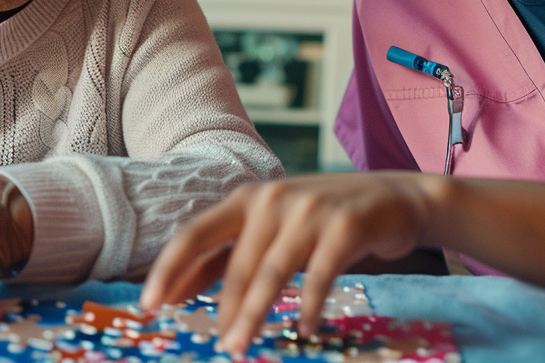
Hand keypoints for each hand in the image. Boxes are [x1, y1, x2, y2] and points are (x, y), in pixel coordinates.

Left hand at [141, 173, 439, 353]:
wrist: (395, 197)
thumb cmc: (322, 219)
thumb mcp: (272, 227)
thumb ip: (229, 255)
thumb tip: (177, 290)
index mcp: (247, 198)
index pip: (195, 235)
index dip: (169, 270)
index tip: (149, 306)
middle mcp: (273, 199)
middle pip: (236, 264)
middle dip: (223, 310)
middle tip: (217, 347)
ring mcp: (310, 210)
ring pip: (272, 272)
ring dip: (254, 314)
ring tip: (240, 346)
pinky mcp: (345, 226)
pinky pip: (320, 276)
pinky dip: (309, 307)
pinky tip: (304, 330)